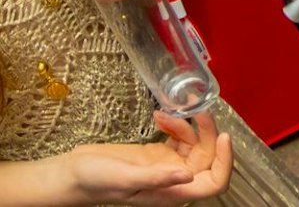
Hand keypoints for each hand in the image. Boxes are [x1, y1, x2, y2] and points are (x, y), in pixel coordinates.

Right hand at [57, 111, 232, 203]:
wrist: (71, 173)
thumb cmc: (94, 180)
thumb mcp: (126, 178)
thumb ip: (157, 177)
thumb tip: (189, 175)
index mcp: (172, 192)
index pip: (214, 183)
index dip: (225, 162)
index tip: (222, 136)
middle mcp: (174, 179)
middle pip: (208, 155)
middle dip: (205, 131)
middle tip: (194, 108)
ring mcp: (167, 165)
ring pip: (195, 142)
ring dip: (188, 124)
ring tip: (166, 113)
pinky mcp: (158, 153)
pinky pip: (179, 136)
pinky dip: (174, 123)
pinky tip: (159, 116)